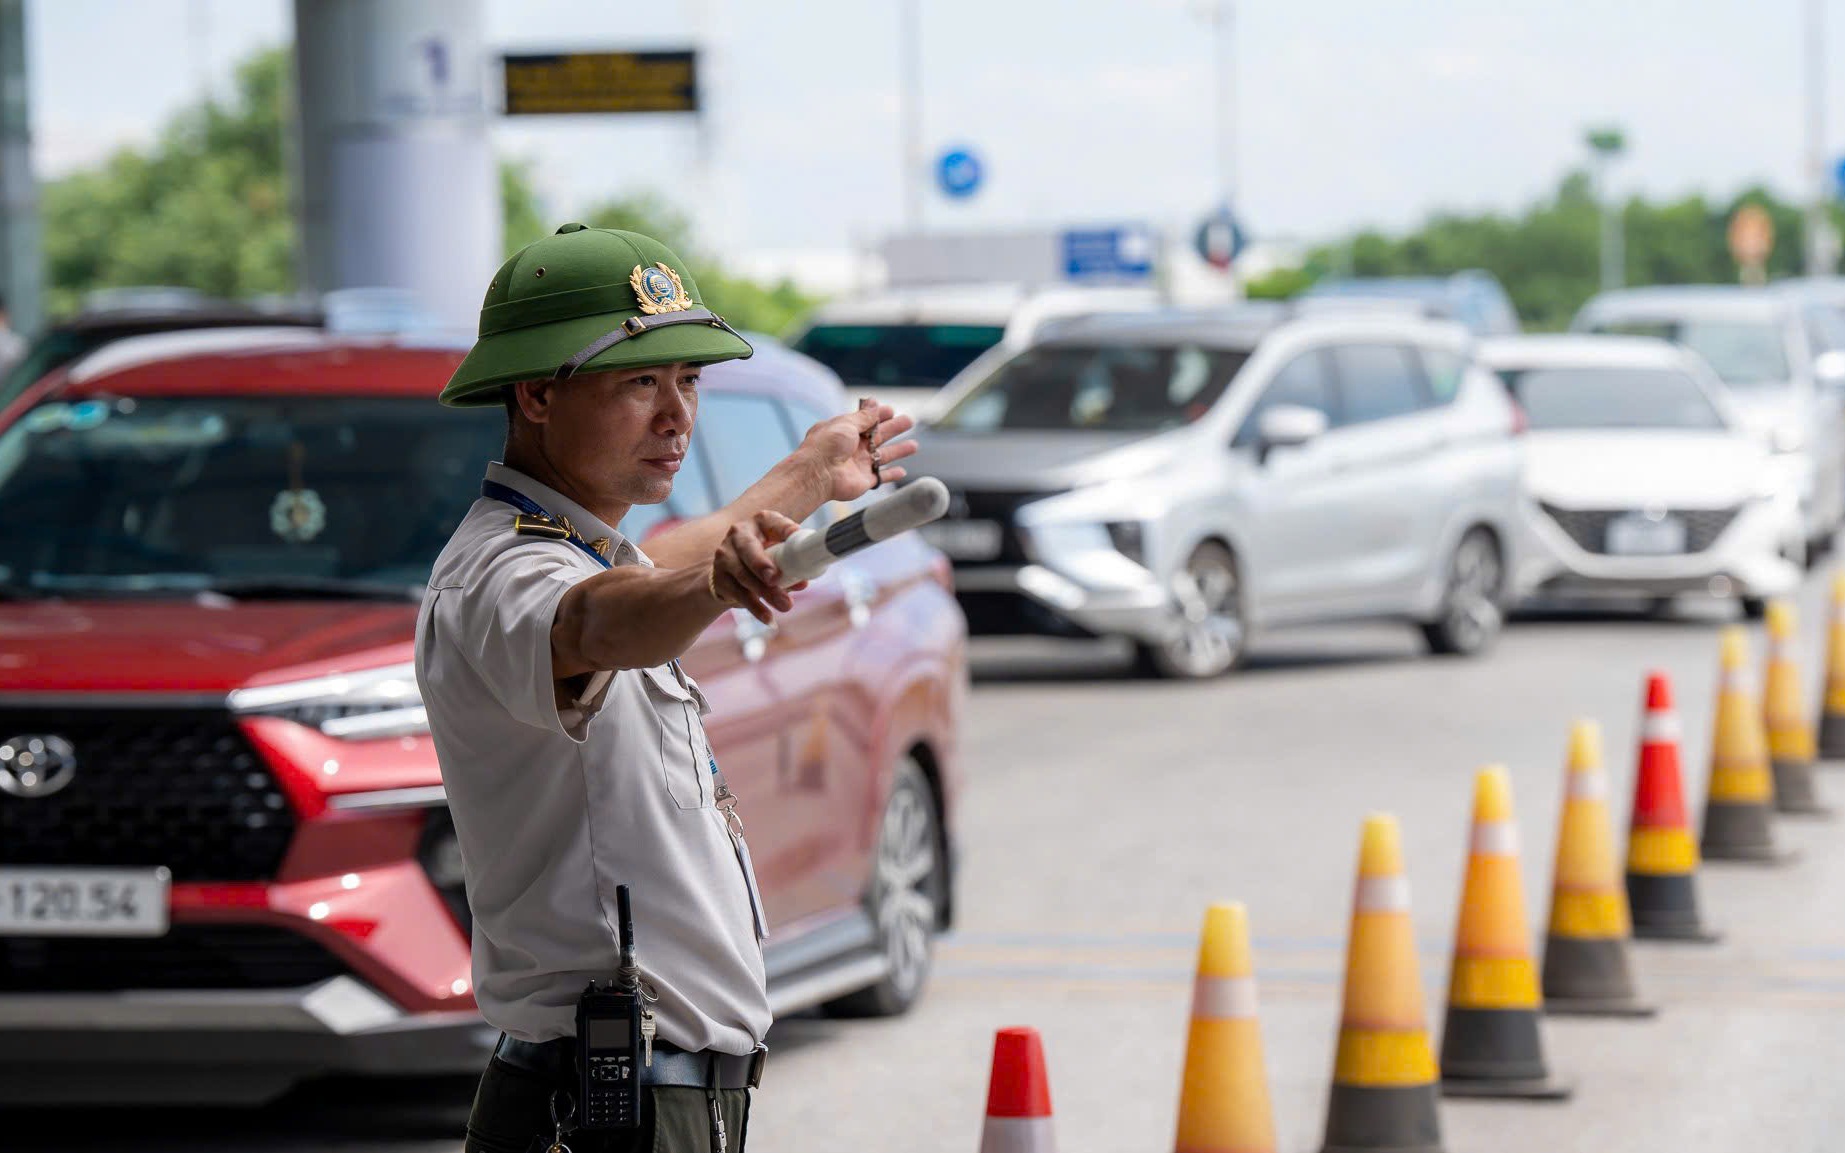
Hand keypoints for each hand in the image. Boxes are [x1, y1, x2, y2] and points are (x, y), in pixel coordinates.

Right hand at [709, 511, 809, 623]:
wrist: (731, 573)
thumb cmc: (765, 558)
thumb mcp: (779, 555)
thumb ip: (791, 566)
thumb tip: (803, 582)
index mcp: (760, 522)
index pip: (774, 522)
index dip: (785, 529)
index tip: (796, 537)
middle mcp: (738, 534)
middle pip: (749, 549)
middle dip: (762, 564)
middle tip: (775, 579)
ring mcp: (724, 555)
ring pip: (744, 576)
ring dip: (765, 593)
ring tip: (785, 605)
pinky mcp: (719, 577)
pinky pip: (738, 594)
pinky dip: (755, 607)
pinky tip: (768, 618)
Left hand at [799, 402, 918, 502]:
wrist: (818, 474)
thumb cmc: (827, 446)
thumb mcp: (845, 424)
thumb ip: (863, 416)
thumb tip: (874, 403)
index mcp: (845, 431)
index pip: (866, 421)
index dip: (879, 415)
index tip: (891, 410)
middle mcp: (852, 447)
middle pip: (878, 436)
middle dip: (894, 429)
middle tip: (909, 421)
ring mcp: (859, 464)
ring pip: (884, 456)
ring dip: (899, 450)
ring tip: (914, 445)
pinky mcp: (863, 480)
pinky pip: (881, 477)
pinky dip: (892, 475)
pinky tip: (902, 471)